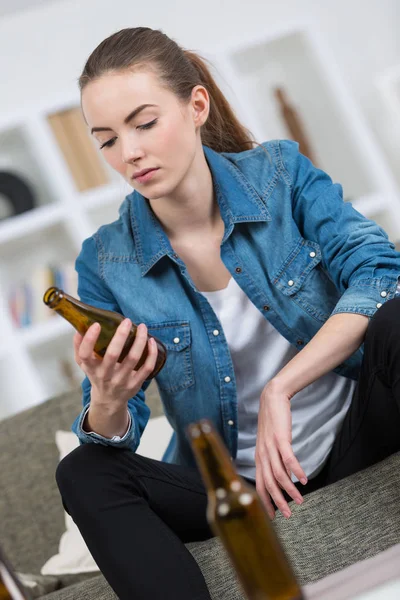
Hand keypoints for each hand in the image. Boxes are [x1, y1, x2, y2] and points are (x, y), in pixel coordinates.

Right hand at [73, 319, 157, 407]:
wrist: (109, 400)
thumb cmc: (97, 375)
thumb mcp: (84, 364)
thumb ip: (79, 347)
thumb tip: (80, 329)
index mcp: (91, 368)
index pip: (85, 354)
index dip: (90, 339)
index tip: (97, 324)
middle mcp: (105, 375)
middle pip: (112, 355)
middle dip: (120, 336)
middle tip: (126, 321)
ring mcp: (121, 381)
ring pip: (133, 358)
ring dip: (140, 340)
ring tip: (142, 327)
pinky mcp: (136, 384)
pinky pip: (147, 368)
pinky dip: (151, 354)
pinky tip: (151, 341)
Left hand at [255, 382, 306, 519]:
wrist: (271, 399)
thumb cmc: (273, 423)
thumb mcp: (271, 445)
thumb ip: (277, 462)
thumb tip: (287, 478)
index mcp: (259, 458)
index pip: (259, 484)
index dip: (265, 501)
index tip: (273, 516)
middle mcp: (262, 454)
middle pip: (268, 483)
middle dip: (277, 501)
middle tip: (287, 515)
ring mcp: (270, 447)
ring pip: (278, 474)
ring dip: (289, 489)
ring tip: (300, 501)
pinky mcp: (280, 438)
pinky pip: (288, 458)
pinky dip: (296, 470)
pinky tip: (304, 480)